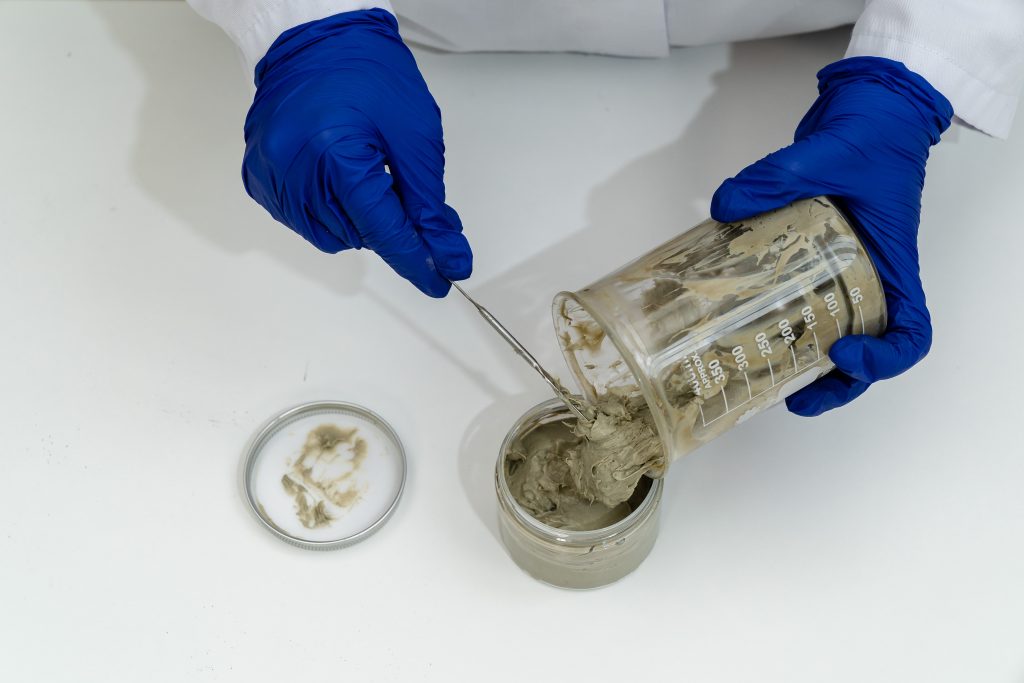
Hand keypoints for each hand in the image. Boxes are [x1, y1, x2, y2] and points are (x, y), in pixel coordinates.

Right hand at [242, 9, 470, 296]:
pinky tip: (338, 180)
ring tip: (365, 173)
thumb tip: (447, 255)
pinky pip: (302, 220)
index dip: (417, 259)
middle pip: (358, 235)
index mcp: (335, 154)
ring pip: (330, 235)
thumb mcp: (416, 138)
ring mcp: (270, 173)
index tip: (440, 280)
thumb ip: (430, 206)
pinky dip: (329, 212)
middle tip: (401, 188)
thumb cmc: (367, 74)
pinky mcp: (259, 175)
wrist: (318, 38)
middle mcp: (293, 167)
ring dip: (358, 220)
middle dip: (389, 223)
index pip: (384, 230)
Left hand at [711, 57, 952, 415]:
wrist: (870, 108)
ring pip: (833, 332)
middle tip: (791, 397)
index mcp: (893, 263)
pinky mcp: (815, 255)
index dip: (885, 357)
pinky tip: (739, 320)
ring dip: (803, 363)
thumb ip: (776, 178)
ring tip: (761, 379)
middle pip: (868, 348)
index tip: (845, 354)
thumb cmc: (873, 134)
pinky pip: (801, 298)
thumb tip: (726, 205)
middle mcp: (873, 275)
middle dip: (835, 384)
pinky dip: (777, 316)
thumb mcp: (826, 154)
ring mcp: (844, 268)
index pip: (911, 330)